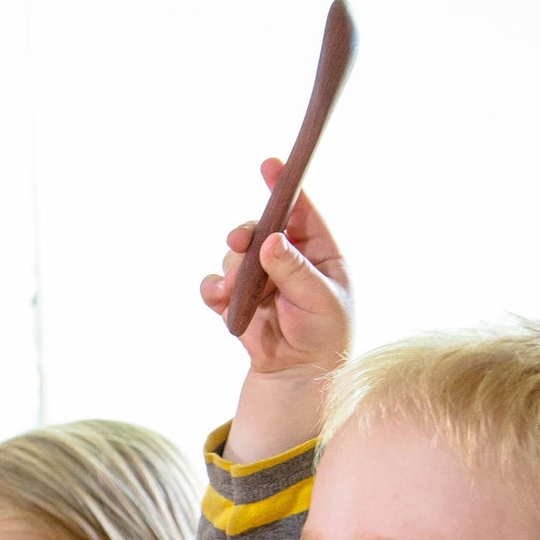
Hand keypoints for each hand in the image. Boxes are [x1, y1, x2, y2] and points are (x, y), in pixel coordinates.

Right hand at [200, 157, 350, 377]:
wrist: (299, 374)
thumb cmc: (324, 334)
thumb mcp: (320, 300)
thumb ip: (295, 271)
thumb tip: (272, 240)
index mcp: (317, 250)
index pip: (300, 210)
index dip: (285, 186)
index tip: (270, 165)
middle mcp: (286, 257)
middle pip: (259, 229)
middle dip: (245, 234)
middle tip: (238, 242)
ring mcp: (259, 277)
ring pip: (234, 257)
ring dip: (231, 271)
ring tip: (234, 292)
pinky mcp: (236, 299)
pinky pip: (215, 285)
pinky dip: (214, 291)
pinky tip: (221, 300)